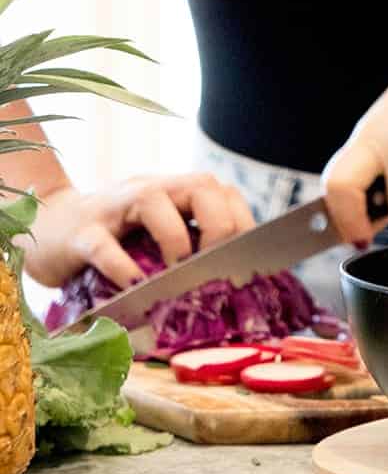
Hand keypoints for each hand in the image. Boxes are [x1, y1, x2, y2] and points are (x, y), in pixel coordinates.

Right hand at [23, 173, 256, 289]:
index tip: (250, 264)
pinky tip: (133, 288)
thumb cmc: (114, 240)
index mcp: (175, 192)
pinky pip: (103, 244)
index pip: (224, 192)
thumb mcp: (156, 238)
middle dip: (218, 225)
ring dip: (175, 238)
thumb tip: (231, 288)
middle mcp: (151, 190)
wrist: (50, 228)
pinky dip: (122, 266)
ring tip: (178, 273)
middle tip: (215, 267)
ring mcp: (114, 207)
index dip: (243, 224)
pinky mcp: (81, 233)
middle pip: (200, 185)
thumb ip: (187, 248)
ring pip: (153, 200)